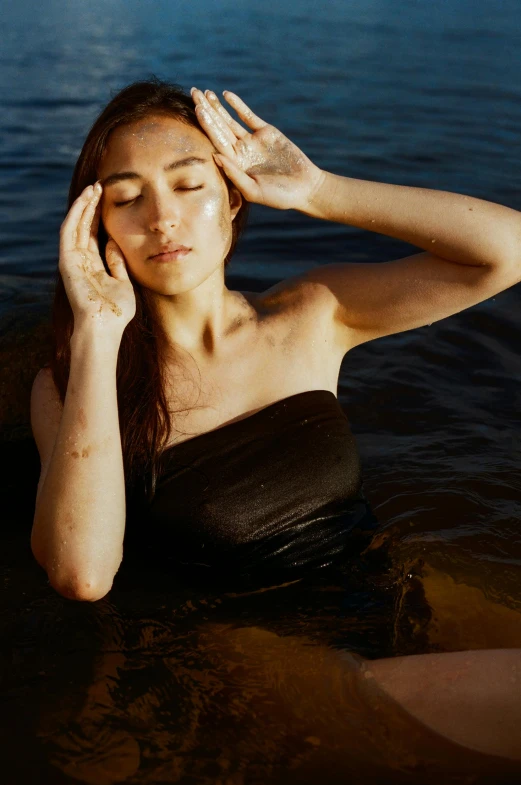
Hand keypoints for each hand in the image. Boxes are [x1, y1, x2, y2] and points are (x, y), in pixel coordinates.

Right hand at [59, 183, 135, 335]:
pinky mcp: (66, 260)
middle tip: (100, 186)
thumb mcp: (123, 282)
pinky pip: (69, 231)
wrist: (105, 326)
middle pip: (83, 227)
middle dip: (91, 206)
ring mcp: (72, 260)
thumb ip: (117, 263)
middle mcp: (80, 261)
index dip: (99, 217)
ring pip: (75, 225)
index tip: (108, 200)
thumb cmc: (117, 311)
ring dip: (83, 205)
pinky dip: (76, 214)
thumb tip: (115, 243)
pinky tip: (85, 199)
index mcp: (93, 266)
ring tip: (93, 187)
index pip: (94, 235)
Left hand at [191, 87, 324, 211]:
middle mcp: (239, 152)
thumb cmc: (279, 196)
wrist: (305, 188)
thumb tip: (214, 157)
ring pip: (230, 121)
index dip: (206, 125)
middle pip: (218, 128)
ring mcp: (251, 142)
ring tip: (204, 92)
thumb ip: (234, 174)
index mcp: (234, 166)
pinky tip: (226, 95)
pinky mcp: (265, 133)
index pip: (216, 142)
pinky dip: (238, 106)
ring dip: (217, 107)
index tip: (197, 110)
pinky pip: (248, 116)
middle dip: (206, 111)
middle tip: (193, 93)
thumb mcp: (254, 190)